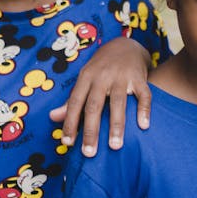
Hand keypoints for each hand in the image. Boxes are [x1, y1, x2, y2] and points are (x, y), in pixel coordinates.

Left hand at [49, 37, 150, 156]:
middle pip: (95, 105)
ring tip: (115, 146)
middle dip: (91, 130)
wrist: (126, 45)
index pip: (75, 102)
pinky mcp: (139, 77)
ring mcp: (122, 76)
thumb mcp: (84, 79)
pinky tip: (143, 125)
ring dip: (116, 125)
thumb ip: (71, 100)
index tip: (68, 143)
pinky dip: (144, 109)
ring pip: (118, 102)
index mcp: (86, 77)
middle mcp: (103, 76)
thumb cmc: (101, 67)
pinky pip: (143, 94)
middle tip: (89, 152)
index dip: (70, 122)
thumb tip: (53, 117)